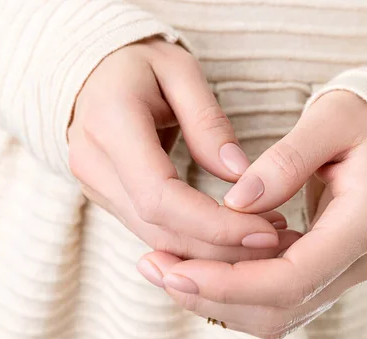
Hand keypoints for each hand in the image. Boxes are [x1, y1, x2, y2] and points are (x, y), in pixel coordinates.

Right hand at [68, 39, 300, 262]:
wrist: (91, 71)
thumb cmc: (138, 62)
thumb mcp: (179, 70)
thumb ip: (208, 123)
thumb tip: (240, 176)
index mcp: (110, 124)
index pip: (159, 197)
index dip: (212, 224)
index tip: (262, 230)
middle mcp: (93, 163)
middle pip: (159, 227)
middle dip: (220, 244)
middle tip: (275, 239)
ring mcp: (94, 184)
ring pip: (154, 238)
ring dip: (211, 249)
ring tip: (264, 237)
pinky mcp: (105, 196)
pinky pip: (150, 230)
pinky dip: (193, 239)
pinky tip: (231, 235)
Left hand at [138, 90, 366, 338]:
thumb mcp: (333, 119)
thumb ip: (287, 159)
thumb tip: (236, 202)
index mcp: (366, 224)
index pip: (294, 278)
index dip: (231, 283)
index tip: (176, 269)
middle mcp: (360, 262)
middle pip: (279, 308)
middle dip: (212, 296)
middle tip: (154, 267)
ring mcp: (345, 273)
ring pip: (275, 315)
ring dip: (217, 300)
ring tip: (163, 267)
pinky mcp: (327, 273)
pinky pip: (277, 300)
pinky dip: (233, 292)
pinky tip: (196, 266)